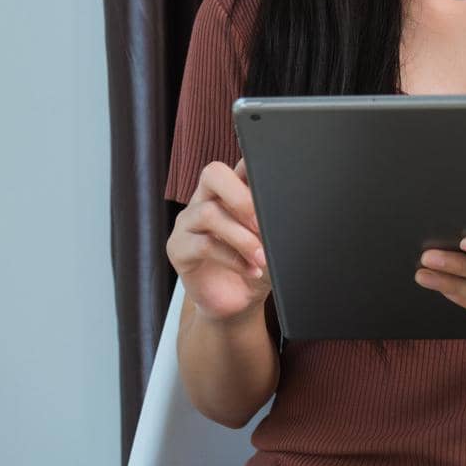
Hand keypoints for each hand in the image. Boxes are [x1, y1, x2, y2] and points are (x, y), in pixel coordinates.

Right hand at [165, 159, 271, 324]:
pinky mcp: (178, 248)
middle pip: (213, 173)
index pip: (237, 165)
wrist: (239, 302)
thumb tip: (287, 206)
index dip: (252, 163)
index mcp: (230, 190)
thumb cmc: (257, 263)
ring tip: (262, 256)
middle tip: (263, 222)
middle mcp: (205, 199)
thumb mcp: (272, 238)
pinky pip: (203, 245)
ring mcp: (188, 222)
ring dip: (242, 236)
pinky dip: (232, 258)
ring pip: (209, 212)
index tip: (274, 177)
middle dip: (241, 196)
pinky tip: (251, 269)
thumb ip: (274, 217)